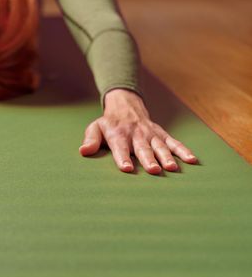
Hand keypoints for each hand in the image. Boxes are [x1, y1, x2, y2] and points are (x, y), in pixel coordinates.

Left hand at [79, 89, 197, 173]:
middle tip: (154, 171)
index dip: (122, 158)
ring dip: (167, 157)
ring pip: (160, 146)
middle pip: (142, 149)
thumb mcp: (95, 128)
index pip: (120, 148)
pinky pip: (174, 142)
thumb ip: (90, 140)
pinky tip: (192, 160)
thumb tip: (83, 151)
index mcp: (118, 135)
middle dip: (148, 159)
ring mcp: (151, 135)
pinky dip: (183, 150)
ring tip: (172, 168)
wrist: (126, 106)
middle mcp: (136, 135)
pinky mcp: (162, 135)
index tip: (126, 168)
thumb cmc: (108, 124)